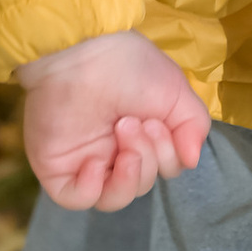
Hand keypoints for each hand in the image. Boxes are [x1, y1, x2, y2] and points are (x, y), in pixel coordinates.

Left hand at [18, 30, 210, 212]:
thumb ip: (193, 126)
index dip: (167, 155)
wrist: (84, 51)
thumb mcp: (175, 92)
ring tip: (123, 137)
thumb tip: (192, 161)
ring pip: (113, 198)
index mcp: (142, 135)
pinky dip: (91, 190)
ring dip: (128, 176)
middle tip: (133, 122)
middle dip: (148, 156)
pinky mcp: (58, 168)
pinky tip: (96, 164)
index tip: (156, 121)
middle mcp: (115, 151)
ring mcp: (86, 162)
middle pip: (142, 182)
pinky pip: (77, 199)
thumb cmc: (129, 65)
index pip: (164, 168)